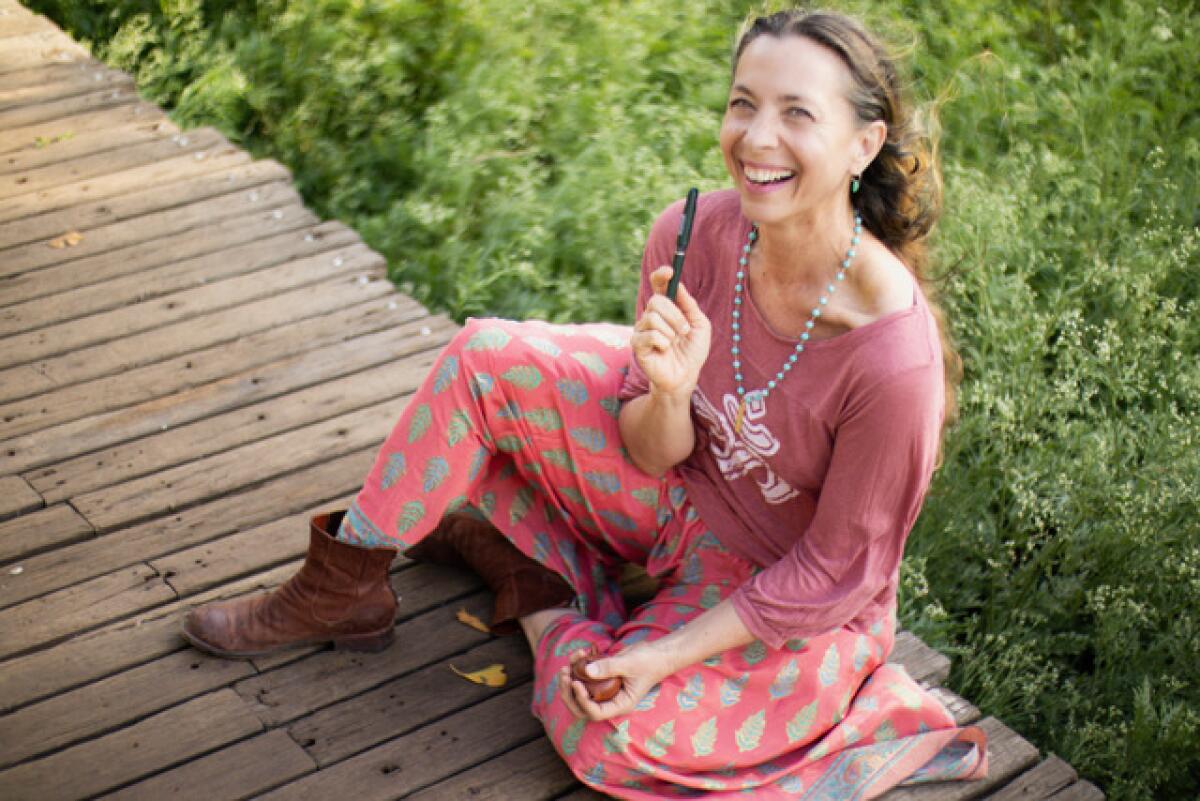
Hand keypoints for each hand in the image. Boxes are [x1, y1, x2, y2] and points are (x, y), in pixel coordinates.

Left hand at [558, 641, 674, 721]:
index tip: (575, 683)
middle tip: (564, 675)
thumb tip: (586, 670)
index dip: (582, 701)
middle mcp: (610, 700)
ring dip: (569, 681)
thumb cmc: (648, 662)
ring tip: (566, 666)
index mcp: (620, 704)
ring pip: (580, 693)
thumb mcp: (629, 663)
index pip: (595, 712)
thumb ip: (609, 667)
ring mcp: (605, 690)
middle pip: (582, 707)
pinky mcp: (602, 678)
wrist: (656, 653)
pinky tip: (579, 653)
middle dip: (569, 693)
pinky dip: (578, 667)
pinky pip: (584, 678)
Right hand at [630, 266, 711, 399]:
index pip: (658, 286)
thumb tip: (678, 284)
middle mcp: (651, 315)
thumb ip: (689, 304)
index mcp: (666, 308)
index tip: (669, 271)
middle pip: (656, 300)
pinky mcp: (637, 344)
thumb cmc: (692, 351)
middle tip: (684, 330)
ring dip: (671, 331)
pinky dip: (663, 343)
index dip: (661, 276)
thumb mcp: (700, 325)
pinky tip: (664, 351)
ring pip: (653, 317)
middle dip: (675, 315)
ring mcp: (642, 329)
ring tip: (674, 343)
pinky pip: (650, 335)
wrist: (686, 376)